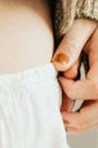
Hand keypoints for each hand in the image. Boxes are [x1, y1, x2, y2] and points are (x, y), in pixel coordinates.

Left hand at [54, 18, 97, 132]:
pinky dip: (83, 120)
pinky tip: (66, 114)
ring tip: (57, 117)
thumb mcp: (81, 27)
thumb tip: (60, 66)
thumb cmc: (92, 25)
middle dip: (75, 118)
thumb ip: (70, 45)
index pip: (95, 88)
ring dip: (78, 122)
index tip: (61, 79)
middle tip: (54, 114)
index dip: (73, 89)